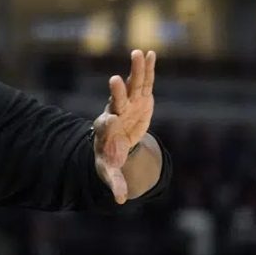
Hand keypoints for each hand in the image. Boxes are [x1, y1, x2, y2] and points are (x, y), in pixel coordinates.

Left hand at [92, 49, 155, 203]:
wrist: (114, 142)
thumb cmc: (110, 156)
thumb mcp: (109, 171)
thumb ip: (113, 182)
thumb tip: (118, 201)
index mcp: (106, 131)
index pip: (105, 126)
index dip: (107, 123)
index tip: (109, 120)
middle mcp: (115, 113)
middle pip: (115, 102)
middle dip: (116, 92)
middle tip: (115, 80)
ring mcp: (128, 103)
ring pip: (131, 86)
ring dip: (135, 71)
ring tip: (138, 54)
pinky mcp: (139, 98)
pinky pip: (144, 82)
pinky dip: (147, 69)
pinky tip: (150, 53)